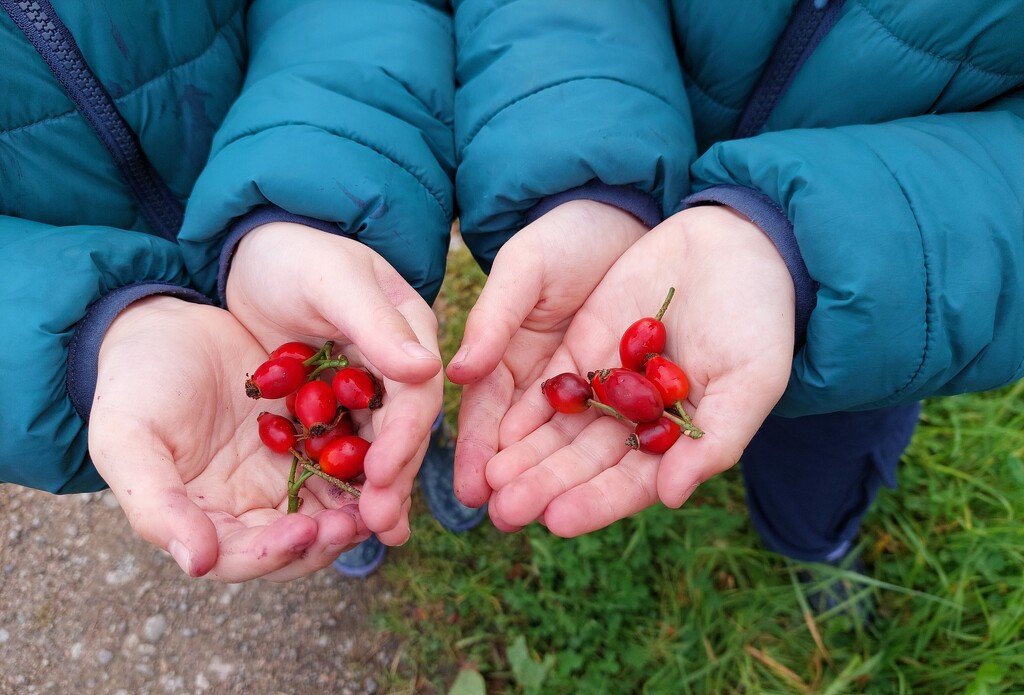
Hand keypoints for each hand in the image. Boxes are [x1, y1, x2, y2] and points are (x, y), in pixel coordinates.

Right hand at [89, 297, 369, 581]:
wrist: (162, 326)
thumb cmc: (132, 386)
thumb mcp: (128, 441)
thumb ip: (157, 506)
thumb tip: (198, 565)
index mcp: (202, 520)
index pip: (242, 557)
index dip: (274, 554)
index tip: (304, 532)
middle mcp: (247, 507)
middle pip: (297, 543)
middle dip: (328, 537)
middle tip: (359, 520)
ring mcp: (280, 473)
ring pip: (327, 507)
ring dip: (355, 508)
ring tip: (381, 493)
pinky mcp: (308, 438)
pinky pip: (341, 459)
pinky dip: (363, 464)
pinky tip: (385, 452)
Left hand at [226, 223, 443, 541]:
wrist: (251, 252)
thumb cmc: (295, 253)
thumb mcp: (332, 279)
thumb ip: (376, 324)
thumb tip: (428, 370)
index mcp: (409, 333)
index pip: (415, 394)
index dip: (404, 436)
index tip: (383, 475)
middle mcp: (396, 368)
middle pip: (401, 431)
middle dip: (391, 478)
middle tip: (378, 524)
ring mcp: (365, 391)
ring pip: (375, 448)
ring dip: (373, 492)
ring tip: (369, 535)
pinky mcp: (333, 408)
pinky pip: (340, 450)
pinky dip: (339, 484)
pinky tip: (335, 521)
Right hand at [445, 201, 647, 512]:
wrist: (631, 210)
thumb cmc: (567, 233)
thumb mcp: (524, 268)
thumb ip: (493, 319)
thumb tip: (455, 375)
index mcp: (507, 355)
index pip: (487, 412)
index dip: (477, 449)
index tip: (472, 488)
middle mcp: (544, 380)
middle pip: (530, 439)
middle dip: (521, 478)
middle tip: (511, 516)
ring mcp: (590, 384)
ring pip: (575, 440)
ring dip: (564, 479)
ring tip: (555, 516)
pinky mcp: (632, 382)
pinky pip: (624, 424)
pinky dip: (618, 454)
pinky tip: (612, 485)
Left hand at [484, 205, 795, 535]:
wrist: (737, 244)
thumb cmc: (759, 318)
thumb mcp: (752, 379)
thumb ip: (716, 439)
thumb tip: (670, 496)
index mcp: (679, 441)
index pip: (631, 483)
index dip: (595, 503)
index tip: (556, 520)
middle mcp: (637, 421)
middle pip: (583, 463)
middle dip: (544, 486)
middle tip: (505, 511)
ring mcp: (608, 385)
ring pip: (559, 430)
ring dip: (524, 457)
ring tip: (487, 482)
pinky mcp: (584, 348)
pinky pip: (549, 386)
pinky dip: (522, 409)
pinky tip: (493, 430)